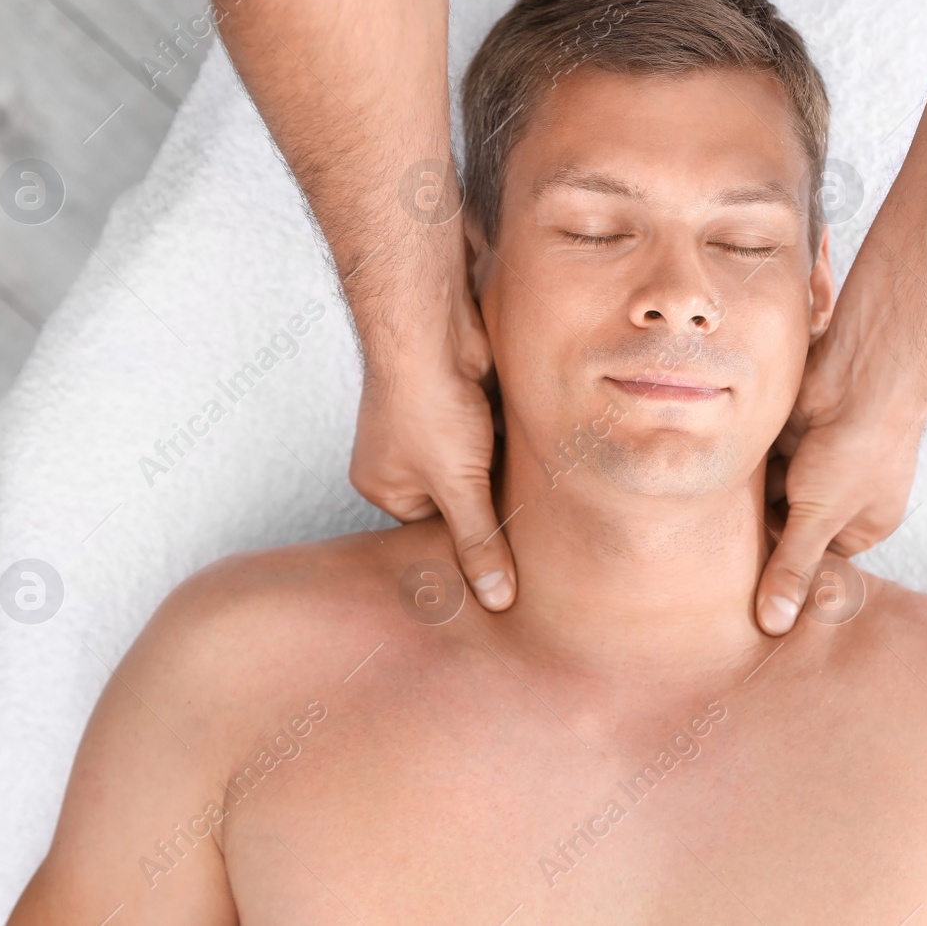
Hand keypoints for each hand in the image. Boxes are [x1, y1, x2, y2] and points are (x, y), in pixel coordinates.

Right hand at [349, 279, 517, 610]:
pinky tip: (539, 453)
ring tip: (542, 495)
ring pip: (480, 467)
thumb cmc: (426, 402)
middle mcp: (402, 457)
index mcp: (383, 485)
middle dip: (492, 506)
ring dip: (505, 472)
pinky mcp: (463, 400)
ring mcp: (432, 426)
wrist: (433, 326)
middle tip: (535, 535)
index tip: (512, 565)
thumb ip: (479, 542)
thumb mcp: (457, 485)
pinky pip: (492, 435)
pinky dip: (511, 441)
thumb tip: (495, 599)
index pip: (435, 531)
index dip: (472, 545)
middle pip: (459, 499)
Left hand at [756, 280, 926, 635]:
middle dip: (763, 528)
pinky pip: (759, 460)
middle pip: (787, 525)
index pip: (812, 557)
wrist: (861, 371)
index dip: (782, 565)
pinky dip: (748, 464)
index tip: (745, 582)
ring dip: (751, 495)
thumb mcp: (821, 516)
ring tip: (717, 510)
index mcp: (864, 523)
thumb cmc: (859, 448)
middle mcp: (841, 494)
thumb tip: (774, 626)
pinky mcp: (790, 434)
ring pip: (769, 492)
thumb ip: (792, 568)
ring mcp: (814, 462)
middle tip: (721, 549)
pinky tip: (724, 472)